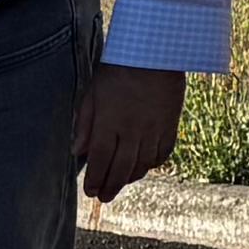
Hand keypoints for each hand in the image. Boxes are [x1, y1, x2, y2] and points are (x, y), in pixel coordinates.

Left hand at [74, 62, 187, 202]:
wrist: (156, 51)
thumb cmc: (120, 68)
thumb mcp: (94, 91)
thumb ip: (85, 123)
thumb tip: (78, 151)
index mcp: (110, 122)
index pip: (100, 160)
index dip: (95, 179)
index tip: (90, 191)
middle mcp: (132, 130)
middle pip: (121, 168)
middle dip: (111, 186)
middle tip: (104, 198)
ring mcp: (154, 129)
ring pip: (143, 164)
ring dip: (131, 178)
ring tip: (121, 184)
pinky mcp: (170, 124)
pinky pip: (163, 152)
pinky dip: (153, 163)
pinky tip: (144, 166)